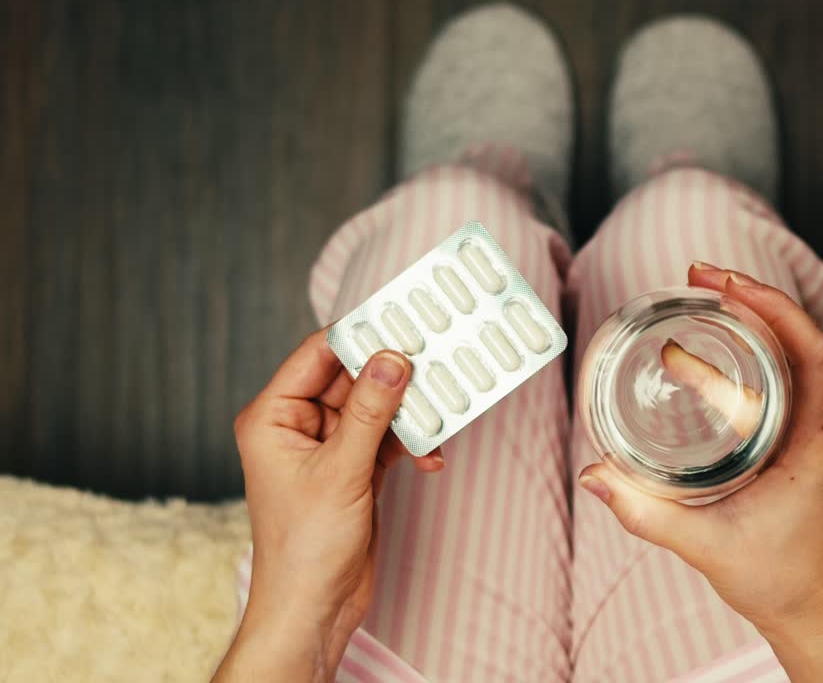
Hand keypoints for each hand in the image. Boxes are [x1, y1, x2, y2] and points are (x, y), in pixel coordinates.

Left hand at [214, 330, 442, 681]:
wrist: (313, 608)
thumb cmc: (304, 549)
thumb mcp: (341, 471)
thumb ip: (369, 412)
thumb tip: (391, 360)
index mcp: (273, 416)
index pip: (317, 356)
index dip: (359, 338)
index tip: (401, 324)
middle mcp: (298, 426)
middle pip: (353, 378)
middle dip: (394, 377)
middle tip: (435, 364)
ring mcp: (329, 447)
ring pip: (377, 407)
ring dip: (409, 414)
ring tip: (439, 416)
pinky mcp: (355, 468)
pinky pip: (389, 436)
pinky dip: (412, 442)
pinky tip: (431, 457)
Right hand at [577, 265, 822, 681]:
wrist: (809, 611)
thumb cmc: (778, 580)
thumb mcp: (705, 543)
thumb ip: (645, 511)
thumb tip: (595, 474)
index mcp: (819, 440)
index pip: (813, 350)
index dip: (774, 307)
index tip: (730, 283)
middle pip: (801, 339)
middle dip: (753, 300)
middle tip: (702, 275)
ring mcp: (819, 430)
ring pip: (793, 356)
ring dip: (753, 322)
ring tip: (704, 297)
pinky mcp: (804, 440)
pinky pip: (785, 379)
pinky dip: (752, 354)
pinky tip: (712, 349)